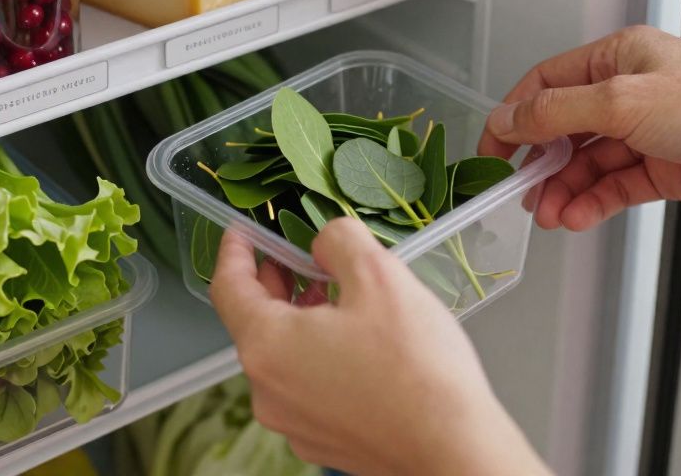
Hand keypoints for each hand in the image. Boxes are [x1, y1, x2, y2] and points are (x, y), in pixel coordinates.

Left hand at [210, 218, 548, 475]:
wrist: (453, 447)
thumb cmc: (416, 366)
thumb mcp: (379, 275)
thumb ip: (339, 241)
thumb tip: (323, 243)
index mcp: (267, 345)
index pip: (227, 287)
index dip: (235, 252)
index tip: (243, 233)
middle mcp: (267, 391)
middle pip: (254, 323)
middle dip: (275, 284)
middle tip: (302, 259)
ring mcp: (292, 422)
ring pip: (282, 356)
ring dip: (300, 320)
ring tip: (339, 299)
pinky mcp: (320, 441)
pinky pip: (304, 387)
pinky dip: (317, 357)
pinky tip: (357, 345)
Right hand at [477, 25, 680, 229]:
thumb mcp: (623, 101)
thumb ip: (557, 113)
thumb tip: (509, 119)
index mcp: (617, 59)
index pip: (545, 84)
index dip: (513, 117)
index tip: (491, 149)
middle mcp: (628, 93)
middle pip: (561, 129)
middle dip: (538, 164)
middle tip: (519, 192)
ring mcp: (645, 133)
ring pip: (585, 165)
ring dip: (563, 191)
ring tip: (551, 215)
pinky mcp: (662, 170)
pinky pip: (612, 188)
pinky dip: (591, 203)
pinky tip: (577, 216)